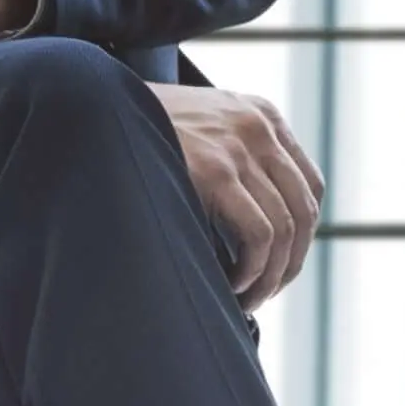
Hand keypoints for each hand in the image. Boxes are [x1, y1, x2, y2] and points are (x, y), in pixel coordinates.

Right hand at [155, 85, 323, 309]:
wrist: (95, 107)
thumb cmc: (140, 128)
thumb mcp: (203, 125)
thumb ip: (235, 154)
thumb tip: (259, 223)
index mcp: (262, 114)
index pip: (309, 184)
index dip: (302, 234)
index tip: (282, 263)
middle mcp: (259, 127)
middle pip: (304, 210)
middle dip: (291, 263)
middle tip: (266, 292)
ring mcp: (239, 148)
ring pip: (285, 229)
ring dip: (270, 276)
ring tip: (246, 298)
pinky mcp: (215, 172)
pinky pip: (259, 235)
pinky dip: (252, 270)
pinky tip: (231, 283)